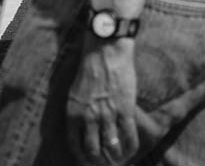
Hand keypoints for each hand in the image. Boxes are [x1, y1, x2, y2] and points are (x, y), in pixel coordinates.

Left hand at [67, 37, 138, 165]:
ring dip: (115, 157)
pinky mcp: (125, 109)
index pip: (76, 147)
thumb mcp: (75, 93)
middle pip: (93, 152)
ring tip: (118, 159)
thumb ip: (78, 112)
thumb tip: (83, 128)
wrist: (106, 50)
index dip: (83, 159)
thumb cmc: (90, 68)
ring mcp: (107, 115)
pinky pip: (129, 136)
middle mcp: (89, 119)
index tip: (89, 162)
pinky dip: (130, 147)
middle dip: (99, 162)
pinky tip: (131, 150)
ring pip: (111, 147)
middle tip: (105, 163)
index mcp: (73, 115)